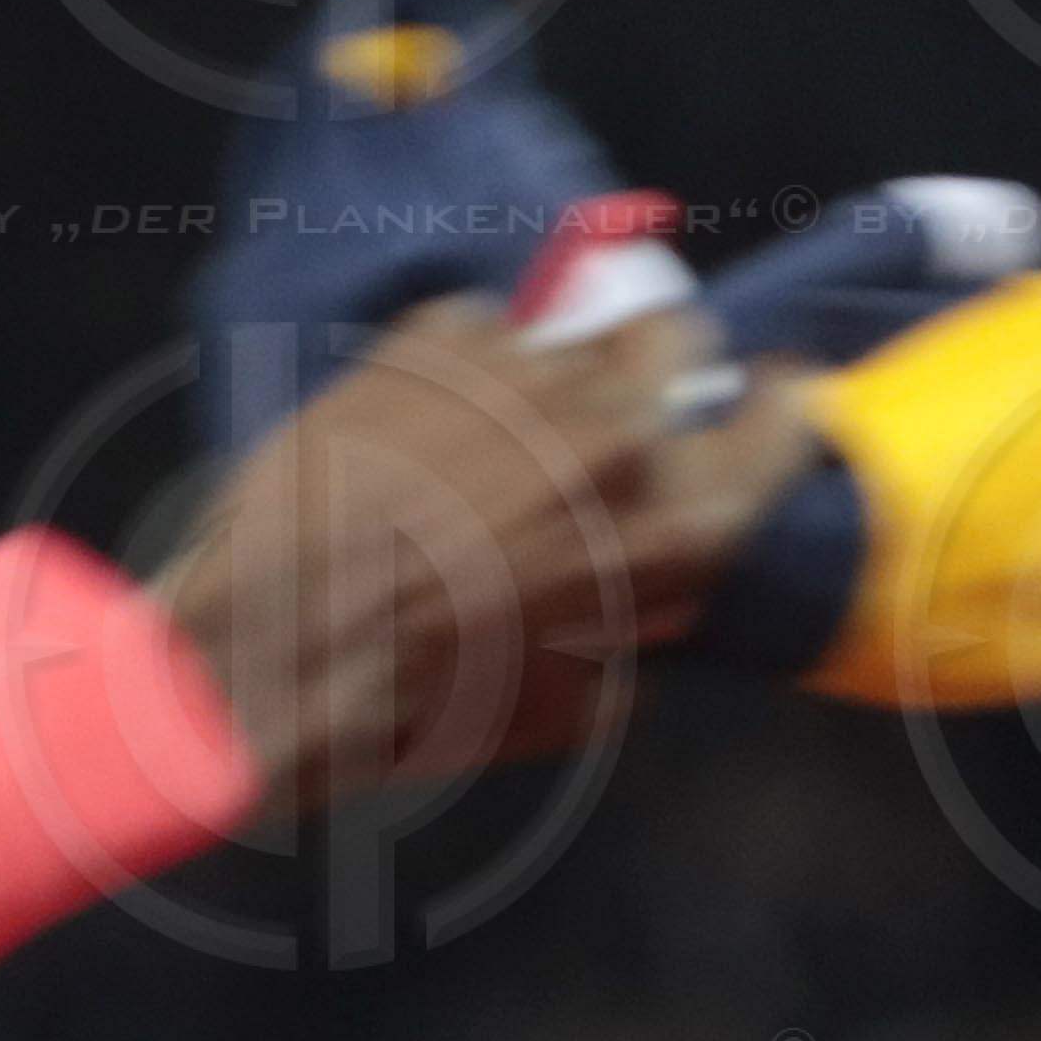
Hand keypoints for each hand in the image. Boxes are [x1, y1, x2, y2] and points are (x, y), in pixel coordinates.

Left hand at [147, 292, 821, 827]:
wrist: (261, 658)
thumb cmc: (411, 711)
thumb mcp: (555, 705)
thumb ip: (633, 634)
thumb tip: (662, 596)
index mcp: (670, 528)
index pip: (780, 422)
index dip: (770, 407)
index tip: (756, 399)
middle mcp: (616, 431)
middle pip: (675, 338)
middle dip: (652, 366)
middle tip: (601, 414)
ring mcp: (522, 371)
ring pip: (570, 333)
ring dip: (545, 376)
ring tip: (484, 437)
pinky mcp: (431, 338)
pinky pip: (476, 328)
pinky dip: (457, 369)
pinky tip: (414, 428)